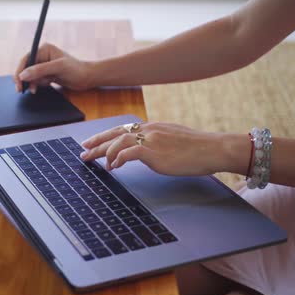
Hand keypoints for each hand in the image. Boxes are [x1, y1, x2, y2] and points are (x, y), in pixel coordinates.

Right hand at [15, 43, 93, 92]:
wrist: (87, 78)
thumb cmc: (75, 70)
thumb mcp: (57, 68)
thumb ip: (39, 70)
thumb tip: (23, 75)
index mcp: (44, 49)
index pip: (26, 59)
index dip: (20, 71)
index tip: (18, 82)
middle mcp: (42, 55)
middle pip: (26, 68)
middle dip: (26, 79)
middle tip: (21, 90)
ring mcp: (44, 65)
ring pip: (31, 76)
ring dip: (33, 83)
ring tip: (41, 86)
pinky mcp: (47, 73)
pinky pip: (36, 80)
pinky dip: (38, 85)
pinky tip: (44, 86)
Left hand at [79, 122, 246, 175]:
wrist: (211, 149)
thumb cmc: (196, 148)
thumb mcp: (171, 139)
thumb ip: (155, 142)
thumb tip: (145, 150)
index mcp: (151, 127)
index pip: (121, 129)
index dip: (104, 136)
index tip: (91, 142)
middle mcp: (148, 130)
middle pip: (114, 134)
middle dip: (96, 143)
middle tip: (83, 151)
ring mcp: (150, 139)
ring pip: (117, 143)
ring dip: (104, 154)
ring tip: (96, 163)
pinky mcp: (153, 151)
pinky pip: (127, 154)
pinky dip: (117, 159)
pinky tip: (113, 167)